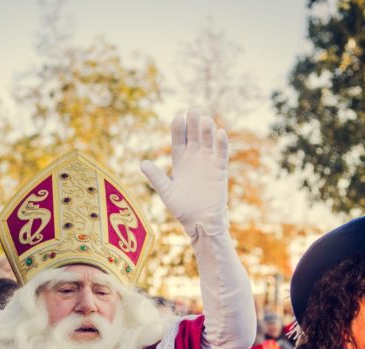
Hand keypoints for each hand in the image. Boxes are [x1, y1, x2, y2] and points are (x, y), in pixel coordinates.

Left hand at [141, 107, 228, 235]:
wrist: (200, 222)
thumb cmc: (182, 209)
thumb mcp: (166, 192)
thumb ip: (156, 177)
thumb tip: (142, 163)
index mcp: (180, 162)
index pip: (179, 141)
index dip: (179, 130)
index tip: (178, 118)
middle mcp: (194, 159)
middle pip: (194, 137)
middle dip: (194, 124)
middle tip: (193, 110)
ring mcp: (208, 163)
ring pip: (208, 142)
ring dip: (207, 131)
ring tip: (205, 120)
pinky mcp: (219, 170)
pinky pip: (221, 154)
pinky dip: (222, 143)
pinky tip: (220, 133)